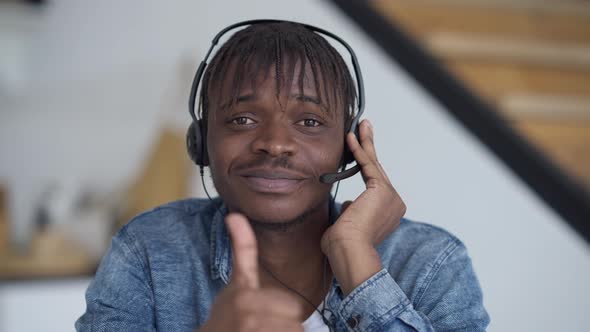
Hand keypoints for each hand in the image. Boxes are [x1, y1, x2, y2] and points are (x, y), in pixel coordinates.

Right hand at [199, 214, 303, 331]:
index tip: (268, 316)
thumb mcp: (235, 282)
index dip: (285, 313)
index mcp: (245, 294)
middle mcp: (247, 313)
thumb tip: (235, 215)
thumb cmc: (226, 314)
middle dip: (283, 325)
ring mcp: (251, 329)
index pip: (291, 307)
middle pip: (293, 321)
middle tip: (263, 326)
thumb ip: (242, 249)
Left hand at [321, 119, 405, 293]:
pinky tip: (351, 137)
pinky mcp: (382, 190)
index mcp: (387, 213)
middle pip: (378, 169)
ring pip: (374, 164)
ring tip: (361, 124)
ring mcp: (391, 196)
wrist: (348, 252)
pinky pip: (368, 165)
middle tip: (365, 127)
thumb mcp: (347, 227)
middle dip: (369, 147)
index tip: (360, 150)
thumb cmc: (343, 247)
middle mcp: (394, 204)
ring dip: (366, 143)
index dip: (366, 165)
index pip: (374, 184)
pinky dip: (359, 150)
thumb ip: (351, 214)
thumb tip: (348, 206)